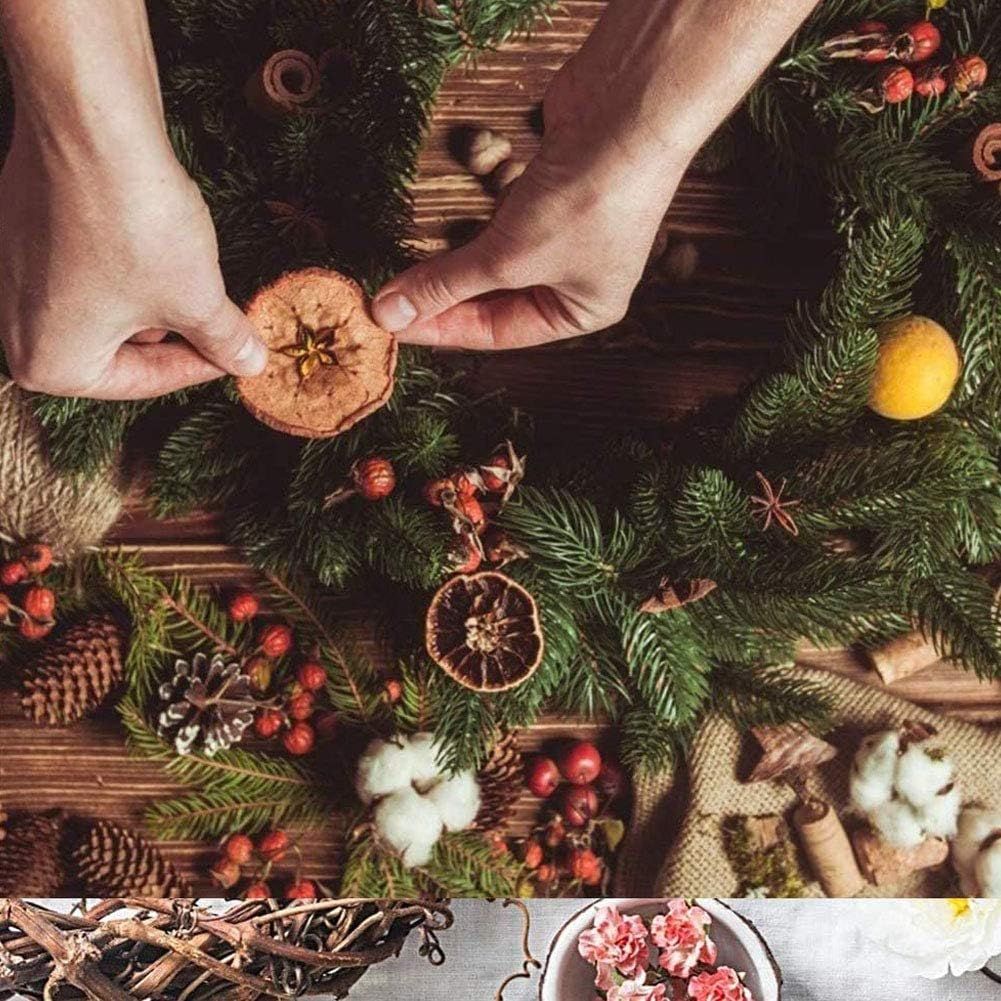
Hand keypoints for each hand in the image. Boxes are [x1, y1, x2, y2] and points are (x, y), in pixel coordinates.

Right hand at [0, 129, 266, 398]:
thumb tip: (250, 362)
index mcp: (48, 364)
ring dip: (158, 297)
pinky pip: (89, 267)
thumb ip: (223, 340)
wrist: (91, 124)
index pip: (142, 382)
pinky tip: (163, 244)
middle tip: (226, 323)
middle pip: (122, 347)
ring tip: (196, 277)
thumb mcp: (197, 299)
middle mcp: (18, 326)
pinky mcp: (23, 231)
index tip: (237, 356)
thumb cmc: (135, 226)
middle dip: (178, 332)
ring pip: (109, 306)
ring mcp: (15, 275)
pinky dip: (130, 264)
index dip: (199, 367)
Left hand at [371, 67, 685, 349]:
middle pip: (495, 297)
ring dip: (451, 259)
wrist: (630, 110)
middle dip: (444, 296)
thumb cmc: (587, 201)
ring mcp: (566, 228)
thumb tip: (390, 314)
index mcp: (581, 310)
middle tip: (389, 298)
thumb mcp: (507, 256)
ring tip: (403, 266)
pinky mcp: (550, 186)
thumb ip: (446, 284)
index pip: (497, 332)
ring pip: (495, 256)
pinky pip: (500, 216)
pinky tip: (438, 223)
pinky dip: (470, 220)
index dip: (441, 328)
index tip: (391, 323)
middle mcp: (577, 276)